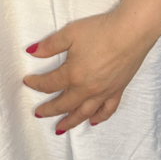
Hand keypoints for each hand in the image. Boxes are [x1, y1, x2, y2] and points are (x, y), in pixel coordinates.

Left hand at [22, 10, 157, 133]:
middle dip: (49, 110)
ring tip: (59, 129)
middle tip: (39, 113)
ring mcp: (103, 92)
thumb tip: (32, 52)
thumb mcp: (70, 33)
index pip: (49, 84)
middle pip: (63, 104)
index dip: (36, 83)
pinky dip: (99, 117)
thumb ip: (50, 45)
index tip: (28, 82)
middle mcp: (87, 88)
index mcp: (72, 74)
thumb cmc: (101, 30)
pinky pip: (107, 110)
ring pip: (83, 113)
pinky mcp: (118, 90)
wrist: (132, 31)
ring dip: (70, 122)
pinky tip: (93, 121)